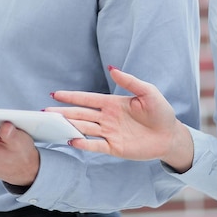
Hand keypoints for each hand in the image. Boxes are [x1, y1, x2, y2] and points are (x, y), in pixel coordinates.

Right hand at [46, 67, 193, 172]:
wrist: (171, 136)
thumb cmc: (161, 111)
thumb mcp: (147, 91)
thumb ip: (129, 81)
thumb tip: (111, 68)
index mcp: (112, 103)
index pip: (87, 99)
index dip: (71, 96)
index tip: (55, 94)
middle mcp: (107, 117)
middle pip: (80, 114)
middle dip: (63, 112)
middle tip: (45, 111)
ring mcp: (110, 133)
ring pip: (85, 128)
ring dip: (69, 126)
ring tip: (53, 125)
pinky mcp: (115, 148)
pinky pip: (96, 145)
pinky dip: (84, 144)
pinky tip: (72, 141)